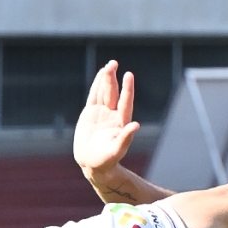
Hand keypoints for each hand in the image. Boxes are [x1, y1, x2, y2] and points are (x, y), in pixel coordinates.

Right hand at [74, 61, 139, 180]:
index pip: (125, 102)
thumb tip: (136, 125)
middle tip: (113, 63)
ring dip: (106, 78)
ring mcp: (102, 113)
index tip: (129, 75)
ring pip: (104, 92)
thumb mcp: (116, 150)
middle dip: (113, 79)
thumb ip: (125, 138)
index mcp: (121, 122)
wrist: (93, 164)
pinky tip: (101, 74)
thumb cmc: (107, 161)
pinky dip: (97, 85)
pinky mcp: (90, 113)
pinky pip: (94, 96)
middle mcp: (113, 115)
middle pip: (113, 93)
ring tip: (109, 65)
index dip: (127, 89)